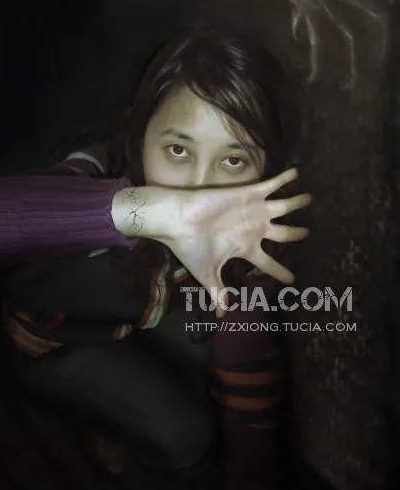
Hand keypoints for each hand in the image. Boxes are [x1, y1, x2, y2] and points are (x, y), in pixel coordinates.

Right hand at [162, 169, 310, 315]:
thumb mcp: (207, 273)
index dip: (280, 272)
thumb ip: (218, 292)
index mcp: (245, 249)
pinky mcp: (249, 194)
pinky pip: (272, 185)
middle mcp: (253, 230)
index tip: (292, 280)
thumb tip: (221, 317)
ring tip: (310, 197)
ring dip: (297, 202)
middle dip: (297, 234)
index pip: (268, 264)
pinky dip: (285, 179)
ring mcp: (254, 211)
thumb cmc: (191, 246)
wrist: (179, 220)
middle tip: (309, 233)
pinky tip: (297, 172)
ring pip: (284, 207)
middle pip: (283, 234)